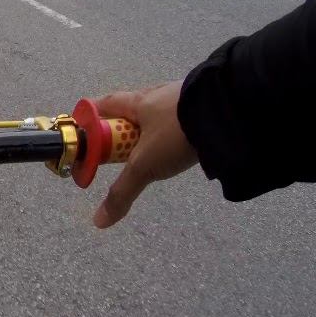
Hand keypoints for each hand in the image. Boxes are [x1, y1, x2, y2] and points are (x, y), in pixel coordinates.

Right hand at [92, 80, 198, 228]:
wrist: (228, 113)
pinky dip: (178, 130)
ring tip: (155, 152)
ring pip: (159, 113)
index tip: (87, 134)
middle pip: (131, 110)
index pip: (103, 105)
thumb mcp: (145, 165)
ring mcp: (183, 97)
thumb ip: (122, 192)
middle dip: (123, 128)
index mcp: (136, 102)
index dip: (92, 118)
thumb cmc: (175, 133)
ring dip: (152, 129)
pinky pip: (183, 116)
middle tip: (121, 151)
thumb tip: (99, 221)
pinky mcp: (205, 104)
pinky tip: (183, 144)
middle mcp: (157, 95)